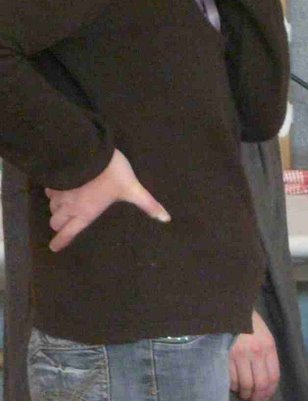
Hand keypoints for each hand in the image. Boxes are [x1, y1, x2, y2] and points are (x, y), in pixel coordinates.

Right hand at [44, 149, 169, 251]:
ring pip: (50, 206)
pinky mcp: (55, 179)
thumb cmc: (110, 174)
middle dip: (58, 225)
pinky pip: (49, 190)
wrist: (87, 152)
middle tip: (62, 225)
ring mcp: (59, 192)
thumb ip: (148, 204)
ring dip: (55, 209)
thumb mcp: (133, 189)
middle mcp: (69, 206)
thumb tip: (166, 219)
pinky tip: (58, 189)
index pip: (69, 232)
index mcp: (85, 212)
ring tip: (62, 208)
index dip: (60, 241)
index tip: (53, 247)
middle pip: (55, 221)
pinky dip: (52, 193)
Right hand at [230, 310, 280, 400]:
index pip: (273, 376)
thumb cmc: (248, 323)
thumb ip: (266, 354)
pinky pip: (231, 379)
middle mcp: (256, 353)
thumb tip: (266, 378)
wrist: (229, 310)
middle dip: (258, 396)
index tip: (266, 397)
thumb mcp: (264, 335)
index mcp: (268, 347)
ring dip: (245, 394)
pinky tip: (234, 387)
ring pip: (245, 384)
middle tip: (254, 400)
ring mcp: (239, 356)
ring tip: (244, 396)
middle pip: (260, 383)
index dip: (270, 390)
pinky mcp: (224, 357)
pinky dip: (233, 387)